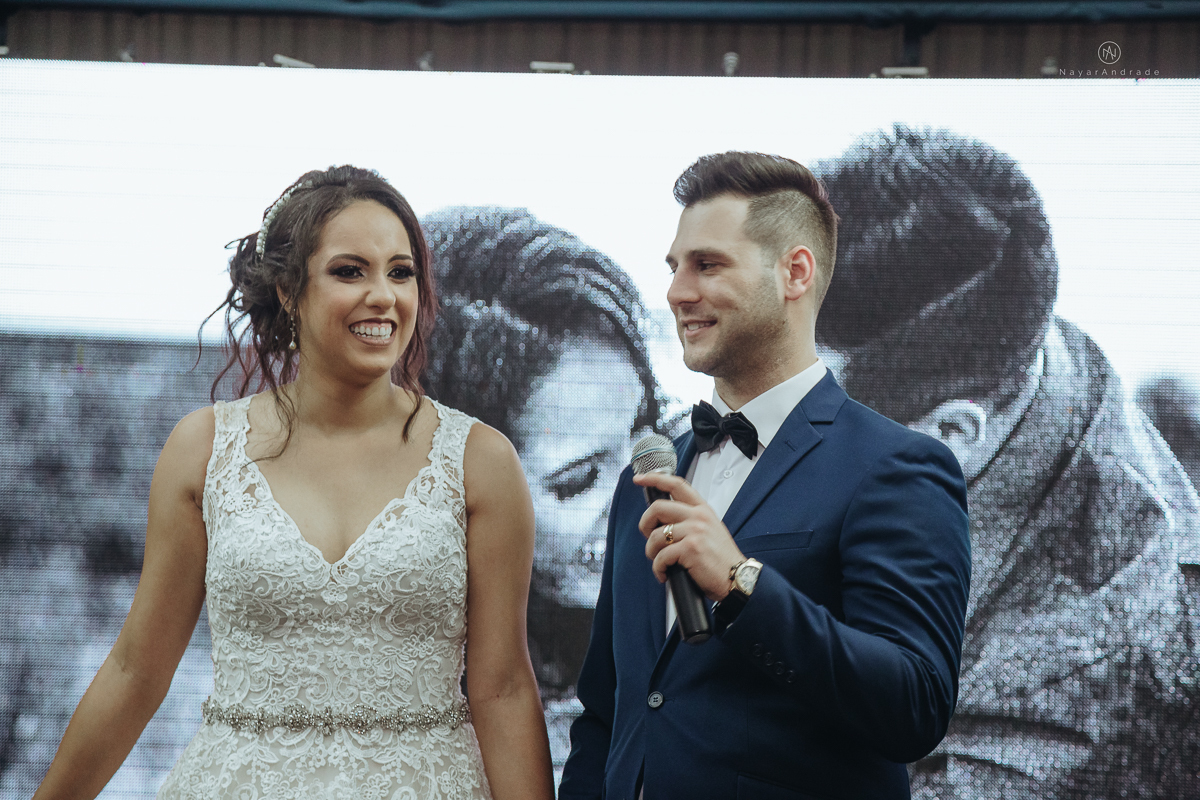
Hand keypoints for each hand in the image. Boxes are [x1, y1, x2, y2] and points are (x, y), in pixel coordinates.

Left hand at [633, 472, 744, 601]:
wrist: (737, 579)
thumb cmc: (721, 560)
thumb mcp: (710, 530)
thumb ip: (690, 521)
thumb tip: (662, 522)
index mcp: (703, 510)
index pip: (677, 485)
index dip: (655, 478)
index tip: (640, 479)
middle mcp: (699, 517)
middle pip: (658, 508)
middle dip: (645, 524)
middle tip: (650, 539)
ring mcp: (695, 531)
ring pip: (656, 535)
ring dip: (652, 552)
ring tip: (660, 562)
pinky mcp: (690, 548)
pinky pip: (661, 556)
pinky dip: (658, 568)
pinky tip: (664, 574)